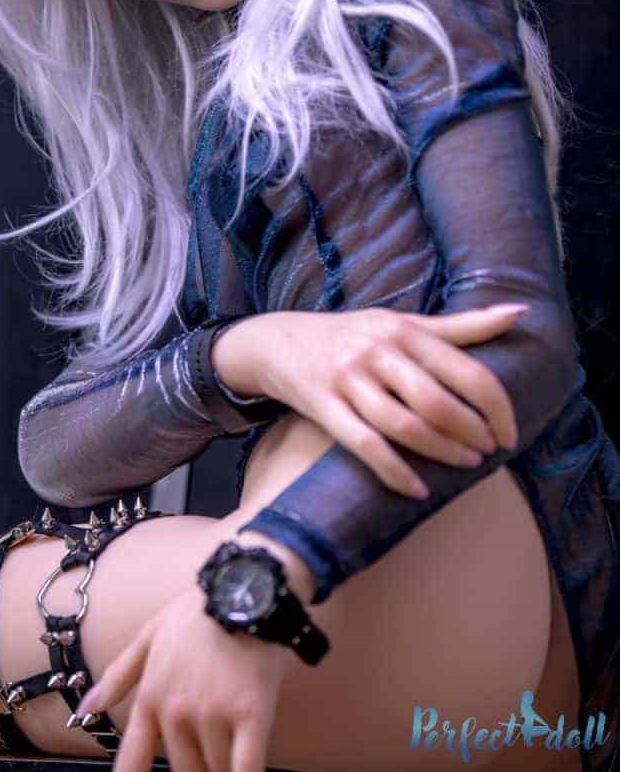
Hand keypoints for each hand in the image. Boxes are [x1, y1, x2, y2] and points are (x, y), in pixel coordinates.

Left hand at [73, 582, 289, 771]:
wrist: (245, 586)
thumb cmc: (199, 611)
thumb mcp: (151, 634)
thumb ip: (118, 677)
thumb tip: (84, 710)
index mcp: (150, 697)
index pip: (132, 760)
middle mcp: (176, 711)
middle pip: (186, 770)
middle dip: (199, 764)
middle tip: (212, 735)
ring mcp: (212, 714)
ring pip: (218, 770)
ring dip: (226, 762)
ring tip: (237, 730)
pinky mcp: (250, 714)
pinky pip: (246, 768)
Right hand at [231, 304, 525, 498]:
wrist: (279, 341)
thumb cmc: (354, 335)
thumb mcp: (403, 323)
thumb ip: (461, 326)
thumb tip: (520, 311)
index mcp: (405, 330)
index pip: (466, 372)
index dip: (497, 408)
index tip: (511, 432)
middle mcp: (378, 351)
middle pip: (437, 402)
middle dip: (471, 433)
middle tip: (489, 452)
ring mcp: (349, 379)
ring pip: (404, 426)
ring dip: (442, 452)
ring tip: (466, 464)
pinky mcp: (323, 405)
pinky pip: (364, 445)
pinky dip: (394, 471)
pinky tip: (417, 490)